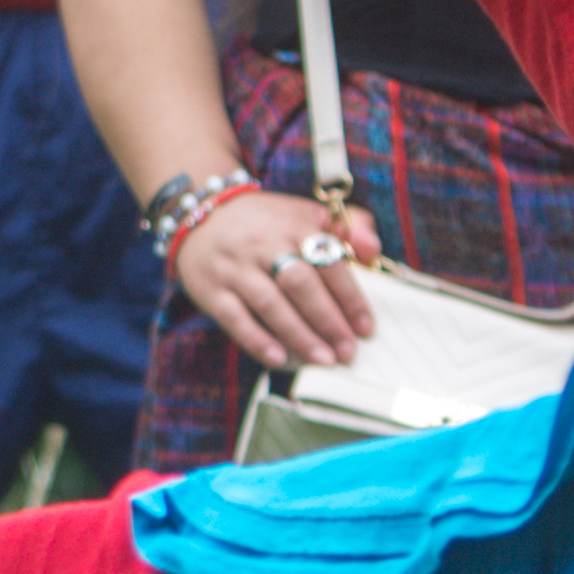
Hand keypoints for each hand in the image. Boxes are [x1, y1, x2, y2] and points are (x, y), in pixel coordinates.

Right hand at [172, 185, 383, 369]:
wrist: (200, 215)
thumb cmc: (265, 223)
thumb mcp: (305, 213)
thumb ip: (347, 226)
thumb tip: (374, 249)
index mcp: (292, 224)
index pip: (327, 262)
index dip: (350, 296)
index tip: (366, 327)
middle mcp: (262, 244)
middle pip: (300, 284)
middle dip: (328, 320)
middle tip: (348, 351)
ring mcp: (235, 268)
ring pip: (270, 303)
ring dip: (299, 335)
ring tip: (323, 360)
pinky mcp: (211, 289)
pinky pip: (234, 318)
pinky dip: (257, 340)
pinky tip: (279, 359)